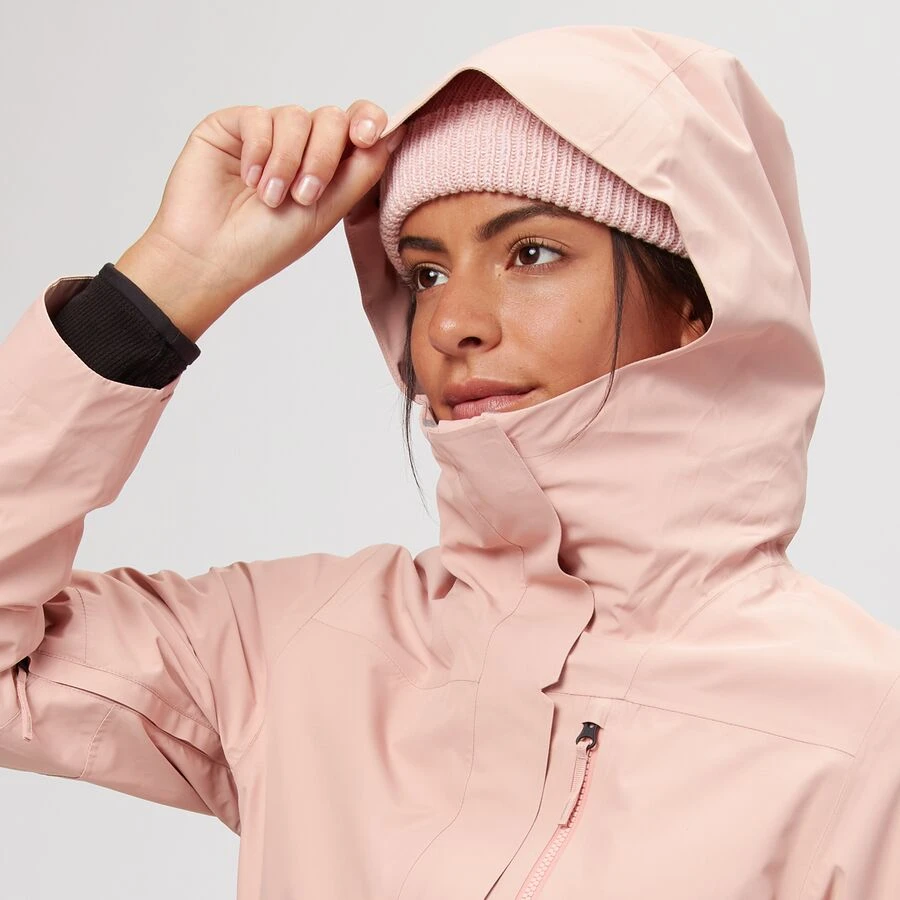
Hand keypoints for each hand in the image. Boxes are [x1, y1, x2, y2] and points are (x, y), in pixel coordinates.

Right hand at [116, 102, 405, 339]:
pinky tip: (249, 179)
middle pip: (331, 118)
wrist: (210, 257)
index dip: (368, 121)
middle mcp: (298, 146)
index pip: (357, 126)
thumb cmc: (264, 246)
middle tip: (304, 195)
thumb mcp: (325, 212)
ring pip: (296, 116)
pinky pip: (259, 117)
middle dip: (324, 156)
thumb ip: (359, 174)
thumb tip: (392, 136)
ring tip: (270, 197)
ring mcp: (265, 134)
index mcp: (327, 167)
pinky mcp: (231, 127)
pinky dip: (260, 150)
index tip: (367, 136)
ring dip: (288, 160)